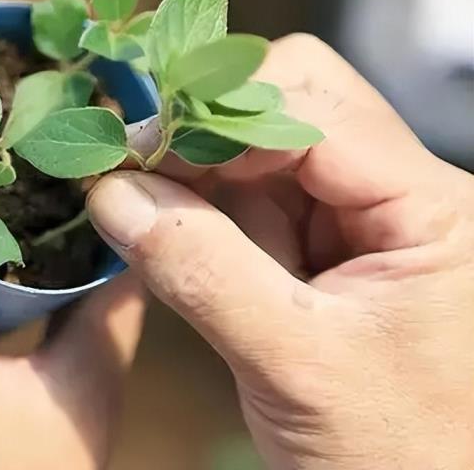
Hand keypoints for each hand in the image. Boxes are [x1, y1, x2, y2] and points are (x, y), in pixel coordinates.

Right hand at [88, 34, 473, 469]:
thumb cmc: (393, 451)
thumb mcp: (292, 362)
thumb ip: (202, 271)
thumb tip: (112, 193)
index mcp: (428, 206)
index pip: (316, 108)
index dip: (220, 115)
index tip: (138, 147)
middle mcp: (399, 194)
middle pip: (294, 106)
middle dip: (209, 130)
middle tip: (136, 163)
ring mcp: (359, 220)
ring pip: (265, 152)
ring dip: (198, 171)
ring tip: (140, 200)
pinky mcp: (324, 249)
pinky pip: (255, 202)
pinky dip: (205, 210)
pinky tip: (170, 229)